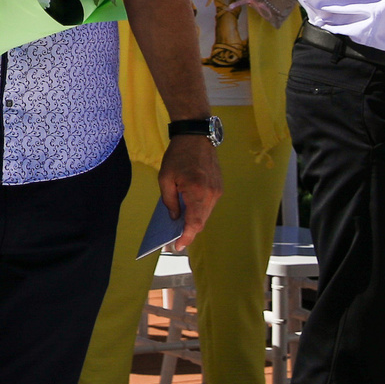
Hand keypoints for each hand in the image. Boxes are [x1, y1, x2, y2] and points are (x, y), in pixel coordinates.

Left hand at [159, 134, 222, 251]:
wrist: (196, 137)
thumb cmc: (177, 156)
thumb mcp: (165, 179)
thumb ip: (170, 201)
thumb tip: (175, 218)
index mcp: (197, 191)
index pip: (194, 222)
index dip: (186, 237)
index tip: (178, 247)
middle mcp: (211, 194)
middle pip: (201, 221)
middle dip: (188, 233)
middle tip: (173, 242)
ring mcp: (217, 191)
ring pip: (205, 214)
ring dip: (193, 222)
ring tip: (178, 230)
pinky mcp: (219, 187)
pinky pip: (208, 205)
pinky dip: (198, 212)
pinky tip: (187, 214)